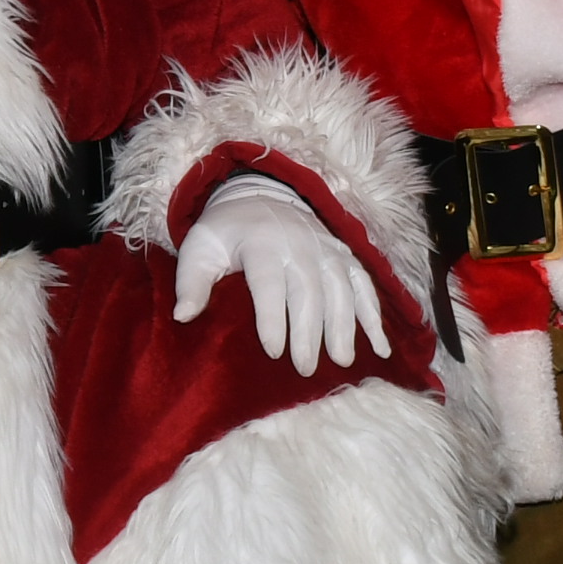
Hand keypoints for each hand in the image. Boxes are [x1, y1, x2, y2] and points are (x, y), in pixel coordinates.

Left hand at [172, 173, 386, 376]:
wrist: (259, 195)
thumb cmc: (225, 232)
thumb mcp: (199, 249)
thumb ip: (191, 282)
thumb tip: (182, 317)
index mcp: (260, 243)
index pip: (268, 284)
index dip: (272, 318)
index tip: (273, 352)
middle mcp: (298, 244)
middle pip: (308, 291)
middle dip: (309, 331)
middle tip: (305, 368)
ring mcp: (325, 248)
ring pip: (340, 289)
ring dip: (344, 325)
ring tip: (342, 360)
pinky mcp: (342, 255)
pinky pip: (363, 285)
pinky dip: (373, 315)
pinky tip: (379, 348)